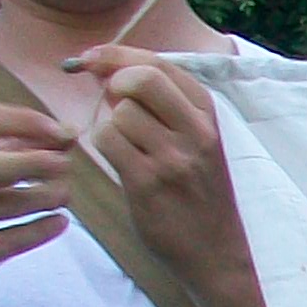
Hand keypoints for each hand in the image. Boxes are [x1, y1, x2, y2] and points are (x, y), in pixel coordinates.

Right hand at [0, 100, 75, 295]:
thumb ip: (21, 147)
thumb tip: (73, 131)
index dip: (25, 121)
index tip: (62, 132)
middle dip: (34, 162)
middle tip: (65, 165)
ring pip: (2, 205)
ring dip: (43, 197)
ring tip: (64, 195)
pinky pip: (4, 242)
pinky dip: (39, 231)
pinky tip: (61, 222)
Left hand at [69, 45, 250, 290]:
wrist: (215, 251)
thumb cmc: (199, 193)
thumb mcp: (197, 141)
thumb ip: (162, 104)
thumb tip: (108, 73)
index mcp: (207, 115)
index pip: (158, 63)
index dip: (115, 54)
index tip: (90, 60)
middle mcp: (196, 132)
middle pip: (140, 78)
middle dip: (114, 82)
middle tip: (110, 101)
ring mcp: (174, 158)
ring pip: (119, 112)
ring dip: (110, 124)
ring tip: (125, 145)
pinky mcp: (149, 182)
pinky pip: (107, 140)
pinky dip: (103, 145)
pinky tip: (118, 161)